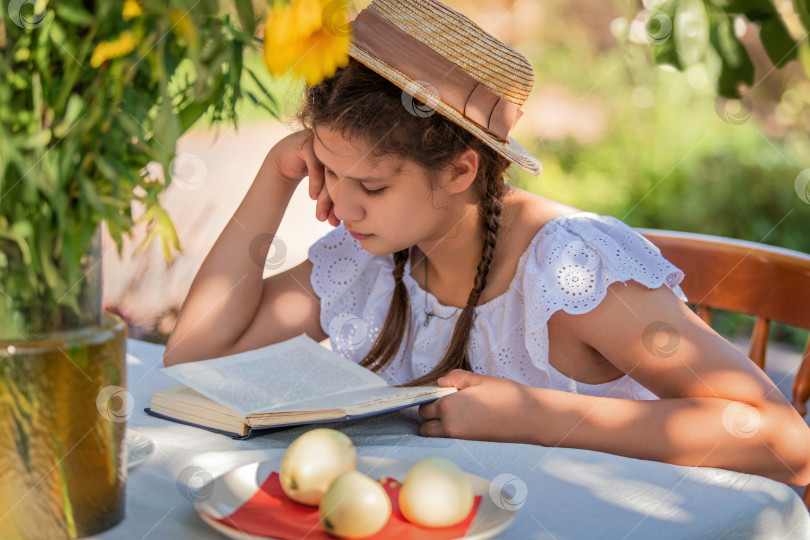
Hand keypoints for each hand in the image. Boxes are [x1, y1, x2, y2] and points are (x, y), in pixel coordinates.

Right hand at [270, 129, 339, 225]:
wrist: (285, 158)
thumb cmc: (309, 172)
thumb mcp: (324, 185)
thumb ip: (336, 195)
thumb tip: (352, 220)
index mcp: (346, 160)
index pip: (348, 186)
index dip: (344, 206)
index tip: (340, 223)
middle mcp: (337, 153)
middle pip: (339, 182)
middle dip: (334, 205)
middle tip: (332, 223)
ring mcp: (323, 148)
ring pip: (328, 176)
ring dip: (325, 198)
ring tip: (321, 217)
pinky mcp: (309, 146)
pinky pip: (315, 166)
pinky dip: (315, 183)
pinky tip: (312, 197)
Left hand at [418, 369, 538, 442]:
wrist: (531, 418)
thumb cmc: (507, 396)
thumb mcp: (480, 380)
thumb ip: (456, 378)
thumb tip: (440, 382)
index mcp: (449, 406)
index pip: (424, 407)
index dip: (431, 400)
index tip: (441, 396)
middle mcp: (450, 426)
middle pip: (425, 425)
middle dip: (431, 416)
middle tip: (448, 406)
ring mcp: (459, 440)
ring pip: (435, 437)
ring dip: (438, 428)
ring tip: (457, 416)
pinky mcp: (469, 447)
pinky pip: (449, 442)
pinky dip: (450, 435)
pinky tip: (466, 423)